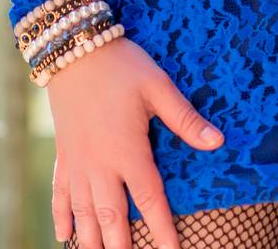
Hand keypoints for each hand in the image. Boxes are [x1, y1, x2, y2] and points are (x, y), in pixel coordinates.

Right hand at [47, 35, 225, 248]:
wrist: (73, 47)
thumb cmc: (121, 65)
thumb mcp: (157, 86)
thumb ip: (185, 118)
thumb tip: (218, 141)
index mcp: (128, 150)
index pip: (150, 201)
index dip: (164, 232)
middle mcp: (100, 164)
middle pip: (112, 218)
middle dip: (122, 247)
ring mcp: (77, 162)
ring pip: (84, 213)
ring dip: (92, 240)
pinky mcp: (62, 154)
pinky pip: (59, 193)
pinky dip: (62, 217)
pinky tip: (65, 237)